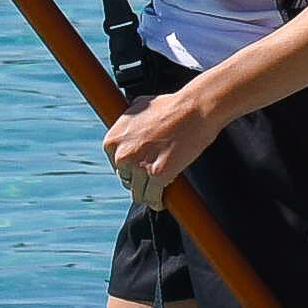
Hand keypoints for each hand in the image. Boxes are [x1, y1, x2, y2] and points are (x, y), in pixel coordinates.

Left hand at [98, 74, 238, 207]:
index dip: (129, 168)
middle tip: (151, 177)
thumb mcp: (138, 108)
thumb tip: (125, 130)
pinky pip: (153, 197)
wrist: (194, 109)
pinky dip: (157, 202)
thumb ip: (128, 123)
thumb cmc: (171, 106)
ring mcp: (140, 166)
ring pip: (138, 193)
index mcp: (113, 140)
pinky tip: (160, 202)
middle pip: (126, 180)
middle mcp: (123, 154)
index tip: (138, 169)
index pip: (116, 165)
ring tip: (155, 194)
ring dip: (147, 194)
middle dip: (138, 180)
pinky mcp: (159, 176)